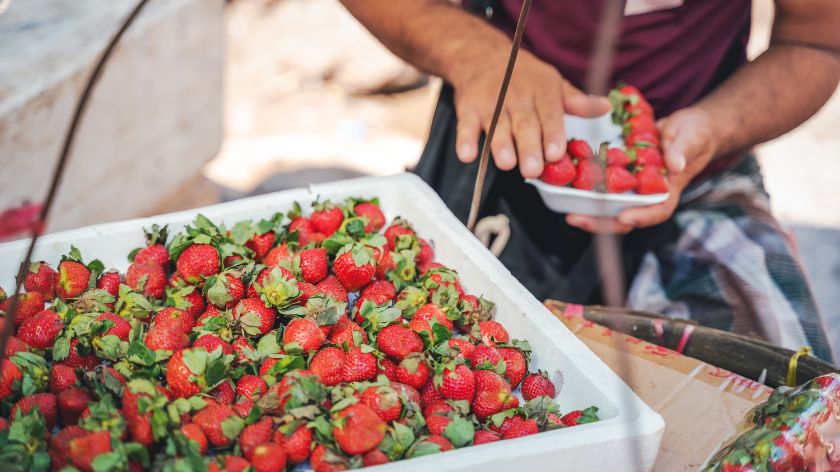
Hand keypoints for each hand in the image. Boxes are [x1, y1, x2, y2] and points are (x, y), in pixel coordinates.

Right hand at [451, 50, 610, 178]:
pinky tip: (467, 155)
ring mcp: (491, 103)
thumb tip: (605, 108)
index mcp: (542, 91)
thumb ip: (576, 102)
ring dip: (500, 145)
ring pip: (496, 127)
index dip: (553, 133)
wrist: (482, 56)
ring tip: (507, 164)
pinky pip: (465, 126)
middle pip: (523, 124)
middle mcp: (517, 97)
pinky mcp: (468, 109)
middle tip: (533, 170)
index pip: (549, 114)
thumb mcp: (553, 83)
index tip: (557, 153)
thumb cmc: (525, 77)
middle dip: (528, 146)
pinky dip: (465, 140)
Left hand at [565, 106, 718, 232]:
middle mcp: (647, 194)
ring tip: (568, 213)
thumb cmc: (695, 134)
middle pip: (625, 217)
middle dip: (602, 222)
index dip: (641, 217)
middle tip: (577, 219)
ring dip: (590, 212)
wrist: (686, 127)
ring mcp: (633, 186)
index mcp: (668, 190)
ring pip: (610, 206)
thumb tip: (674, 165)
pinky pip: (603, 187)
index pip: (657, 211)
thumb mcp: (693, 137)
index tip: (624, 218)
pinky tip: (568, 188)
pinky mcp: (621, 175)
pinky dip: (587, 189)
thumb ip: (683, 150)